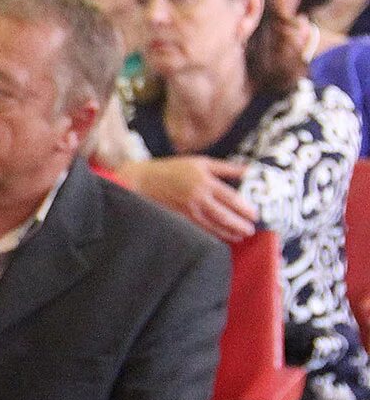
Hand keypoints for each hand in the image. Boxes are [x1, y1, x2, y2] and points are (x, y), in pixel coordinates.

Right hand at [119, 156, 256, 242]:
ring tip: (239, 236)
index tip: (255, 215)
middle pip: (223, 216)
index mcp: (205, 182)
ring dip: (227, 233)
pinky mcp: (179, 218)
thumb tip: (250, 171)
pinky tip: (219, 237)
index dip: (245, 209)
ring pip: (212, 226)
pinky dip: (211, 234)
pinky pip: (199, 229)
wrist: (144, 180)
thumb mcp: (201, 162)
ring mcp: (188, 210)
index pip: (231, 199)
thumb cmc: (174, 168)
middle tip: (251, 231)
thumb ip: (227, 168)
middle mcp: (198, 198)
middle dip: (239, 225)